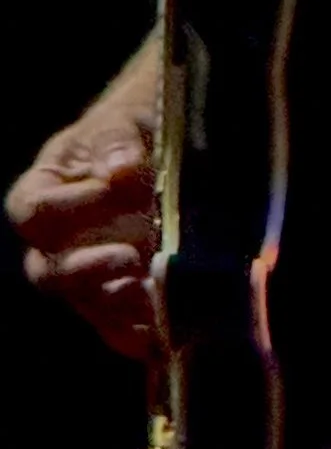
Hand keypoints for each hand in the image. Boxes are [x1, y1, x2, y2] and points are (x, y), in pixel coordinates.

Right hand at [8, 68, 159, 358]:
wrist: (178, 140)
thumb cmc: (140, 120)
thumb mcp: (128, 116)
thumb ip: (116, 139)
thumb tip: (119, 169)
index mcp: (46, 189)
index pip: (32, 211)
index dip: (66, 208)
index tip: (110, 190)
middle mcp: (58, 240)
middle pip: (48, 271)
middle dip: (85, 270)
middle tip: (129, 257)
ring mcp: (91, 272)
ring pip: (86, 304)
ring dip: (116, 307)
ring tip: (153, 294)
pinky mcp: (125, 297)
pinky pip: (121, 327)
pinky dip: (141, 332)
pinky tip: (168, 328)